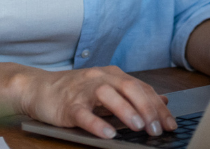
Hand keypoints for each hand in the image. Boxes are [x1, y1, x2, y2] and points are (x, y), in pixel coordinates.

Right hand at [13, 66, 175, 138]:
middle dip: (146, 108)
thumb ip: (133, 94)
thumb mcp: (107, 88)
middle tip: (158, 128)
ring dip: (125, 110)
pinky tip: (107, 134)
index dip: (158, 106)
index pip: (141, 88)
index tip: (171, 124)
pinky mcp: (67, 105)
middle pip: (129, 88)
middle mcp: (100, 78)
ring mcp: (83, 90)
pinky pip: (83, 113)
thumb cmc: (75, 91)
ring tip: (138, 126)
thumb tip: (162, 100)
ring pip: (107, 96)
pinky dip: (96, 124)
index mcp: (112, 75)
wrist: (38, 88)